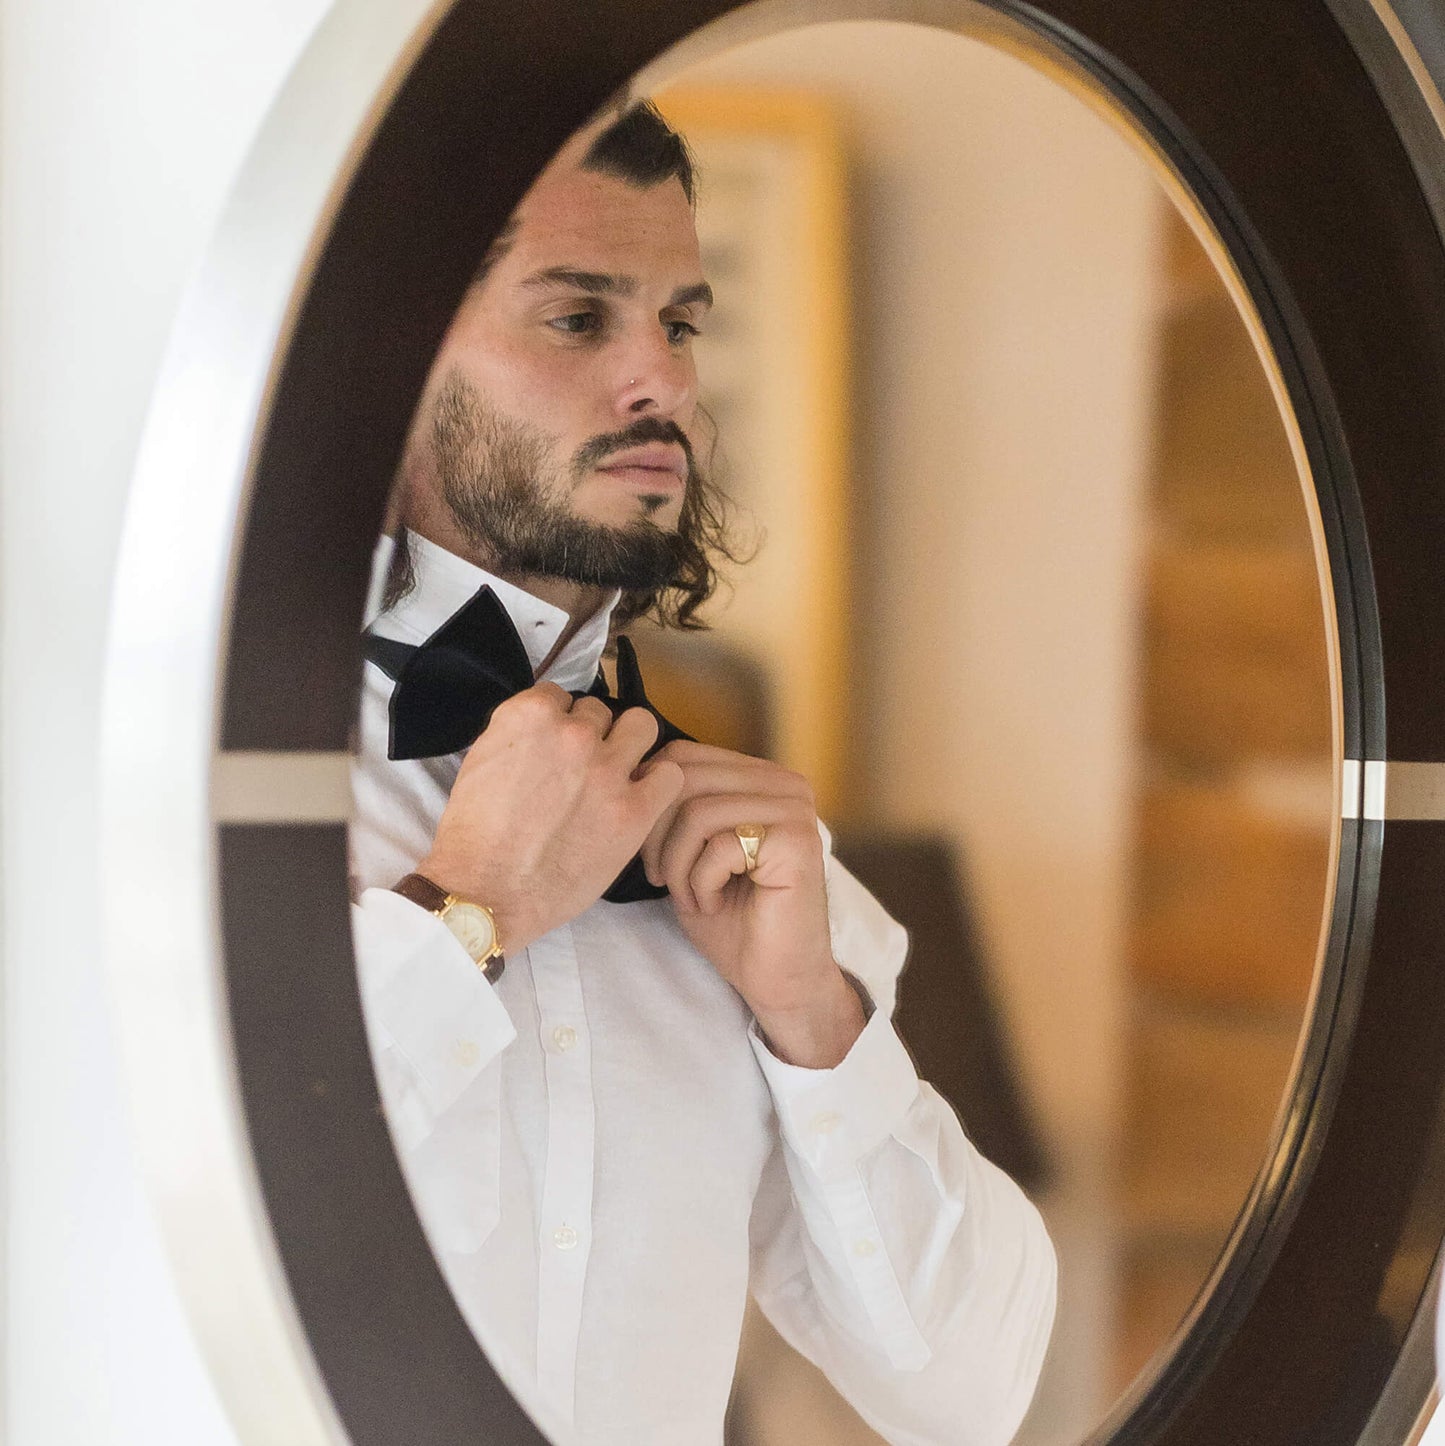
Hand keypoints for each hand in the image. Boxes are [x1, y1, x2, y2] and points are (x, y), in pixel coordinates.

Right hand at [418, 685, 683, 951]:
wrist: (484, 893)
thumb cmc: (473, 835)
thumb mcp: (482, 761)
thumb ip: (520, 736)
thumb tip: (546, 732)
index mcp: (530, 716)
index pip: (561, 696)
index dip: (559, 723)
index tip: (555, 749)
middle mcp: (573, 733)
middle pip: (601, 712)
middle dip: (593, 736)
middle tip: (582, 769)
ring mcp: (607, 769)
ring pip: (642, 726)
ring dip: (631, 745)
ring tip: (619, 774)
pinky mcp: (634, 809)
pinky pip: (670, 775)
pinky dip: (658, 783)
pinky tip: (641, 800)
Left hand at [639, 741, 865, 1066]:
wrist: (776, 977)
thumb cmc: (733, 918)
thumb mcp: (691, 852)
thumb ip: (674, 809)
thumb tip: (633, 776)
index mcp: (760, 777)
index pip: (682, 756)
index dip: (649, 805)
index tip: (650, 856)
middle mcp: (784, 783)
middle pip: (685, 779)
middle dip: (657, 835)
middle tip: (662, 879)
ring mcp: (795, 809)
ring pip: (698, 812)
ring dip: (678, 865)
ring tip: (690, 898)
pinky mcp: (798, 841)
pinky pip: (720, 845)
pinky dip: (701, 883)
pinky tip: (712, 905)